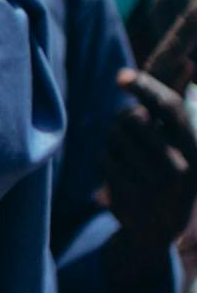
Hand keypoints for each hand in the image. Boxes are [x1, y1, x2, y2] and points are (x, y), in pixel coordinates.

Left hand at [106, 72, 195, 269]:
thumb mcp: (182, 143)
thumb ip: (173, 109)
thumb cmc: (169, 173)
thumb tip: (185, 62)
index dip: (145, 87)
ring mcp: (156, 182)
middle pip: (133, 119)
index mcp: (195, 145)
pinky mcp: (132, 195)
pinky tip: (120, 175)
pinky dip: (106, 160)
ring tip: (128, 157)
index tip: (120, 75)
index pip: (170, 107)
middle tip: (128, 132)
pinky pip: (104, 158)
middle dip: (123, 121)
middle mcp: (182, 163)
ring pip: (114, 137)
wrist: (157, 230)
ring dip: (113, 141)